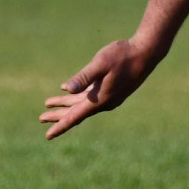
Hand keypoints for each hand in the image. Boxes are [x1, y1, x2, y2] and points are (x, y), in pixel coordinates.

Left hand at [40, 38, 156, 139]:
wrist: (147, 52)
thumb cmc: (123, 56)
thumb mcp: (101, 64)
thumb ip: (84, 77)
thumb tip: (67, 89)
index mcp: (99, 100)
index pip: (75, 117)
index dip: (60, 125)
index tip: (47, 136)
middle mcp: (104, 102)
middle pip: (76, 112)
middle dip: (58, 115)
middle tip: (41, 119)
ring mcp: (108, 97)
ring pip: (81, 104)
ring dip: (65, 104)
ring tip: (48, 105)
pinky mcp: (111, 89)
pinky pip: (89, 96)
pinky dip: (77, 95)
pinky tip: (67, 90)